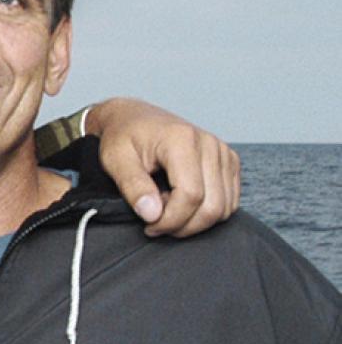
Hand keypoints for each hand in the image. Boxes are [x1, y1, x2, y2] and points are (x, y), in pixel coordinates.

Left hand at [88, 98, 240, 237]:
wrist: (134, 118)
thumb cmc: (123, 136)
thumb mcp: (115, 160)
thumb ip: (133, 187)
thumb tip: (152, 214)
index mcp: (182, 139)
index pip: (190, 195)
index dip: (170, 220)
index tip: (149, 225)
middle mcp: (209, 144)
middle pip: (212, 206)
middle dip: (183, 226)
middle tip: (156, 222)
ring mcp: (223, 152)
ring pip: (223, 208)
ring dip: (194, 220)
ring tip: (166, 207)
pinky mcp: (229, 161)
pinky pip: (229, 202)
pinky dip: (206, 211)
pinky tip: (181, 201)